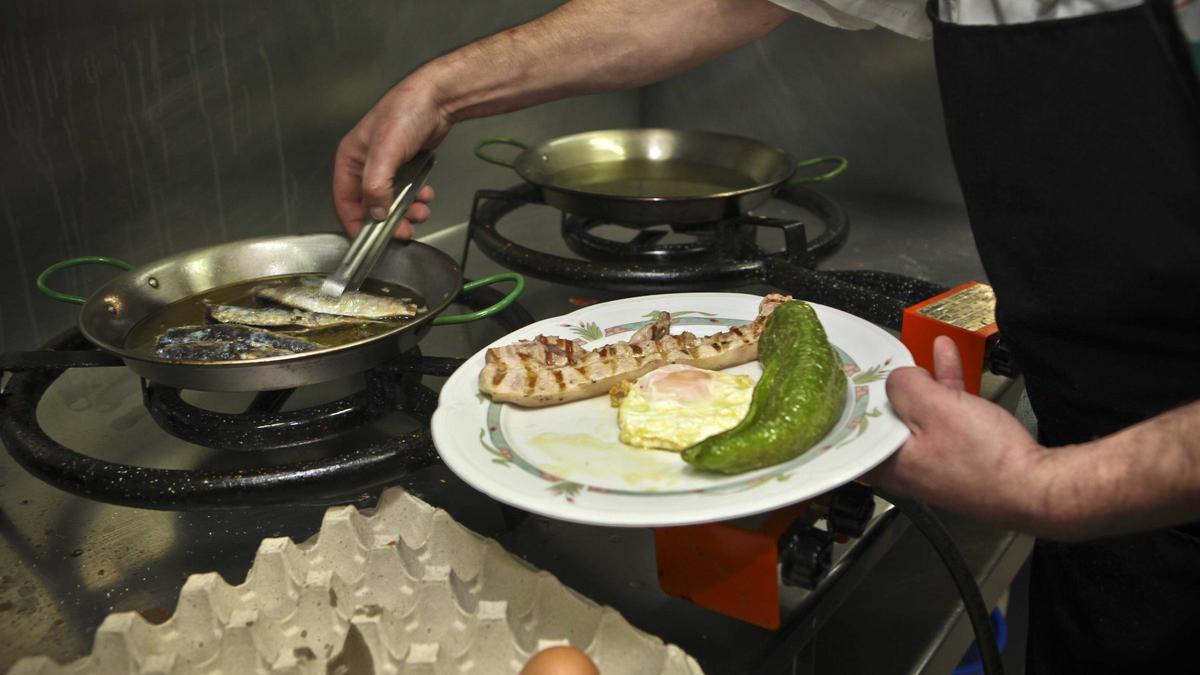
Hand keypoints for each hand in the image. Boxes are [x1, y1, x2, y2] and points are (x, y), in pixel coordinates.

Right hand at [333, 79, 451, 238]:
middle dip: (388, 220)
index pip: (344, 201)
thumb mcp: (385, 153)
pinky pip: (406, 192)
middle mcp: (364, 165)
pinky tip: (427, 195)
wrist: (437, 99)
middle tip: (406, 230)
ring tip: (422, 211)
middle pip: (370, 206)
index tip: (370, 242)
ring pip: (391, 201)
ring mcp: (385, 167)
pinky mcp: (405, 166)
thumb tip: (376, 214)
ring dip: (406, 211)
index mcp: (350, 160)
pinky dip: (416, 199)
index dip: (355, 224)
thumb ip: (376, 186)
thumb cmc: (405, 116)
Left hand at [864, 336, 1050, 531]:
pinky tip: (947, 358)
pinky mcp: (959, 455)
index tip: (850, 381)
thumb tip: (895, 378)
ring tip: (919, 350)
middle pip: (885, 420)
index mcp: (888, 464)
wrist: (1037, 487)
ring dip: (920, 380)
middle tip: (884, 361)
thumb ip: (905, 386)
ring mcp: (933, 461)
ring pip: (917, 414)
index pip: (853, 435)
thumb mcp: (933, 407)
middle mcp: (905, 468)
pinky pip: (944, 417)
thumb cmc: (983, 457)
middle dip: (888, 387)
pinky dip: (944, 390)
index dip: (852, 403)